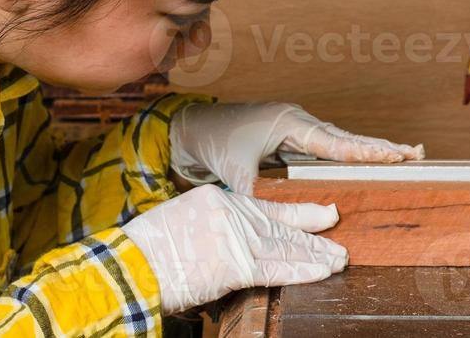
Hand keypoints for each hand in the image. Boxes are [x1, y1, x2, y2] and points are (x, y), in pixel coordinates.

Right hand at [123, 184, 346, 312]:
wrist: (130, 267)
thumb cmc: (146, 252)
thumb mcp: (180, 224)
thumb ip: (212, 229)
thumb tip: (231, 247)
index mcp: (215, 198)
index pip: (265, 206)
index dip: (296, 212)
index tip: (321, 214)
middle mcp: (229, 212)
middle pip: (280, 224)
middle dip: (312, 233)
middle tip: (338, 238)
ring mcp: (235, 237)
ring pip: (285, 246)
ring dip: (315, 255)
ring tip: (339, 259)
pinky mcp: (237, 264)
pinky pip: (278, 268)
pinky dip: (303, 270)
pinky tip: (323, 271)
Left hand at [169, 102, 424, 193]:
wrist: (193, 129)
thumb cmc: (214, 142)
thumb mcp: (237, 171)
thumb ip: (263, 193)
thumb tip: (286, 216)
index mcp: (289, 122)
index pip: (335, 141)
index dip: (365, 152)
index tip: (394, 155)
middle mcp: (298, 122)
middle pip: (347, 138)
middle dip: (380, 147)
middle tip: (415, 153)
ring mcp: (296, 130)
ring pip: (340, 143)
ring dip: (369, 150)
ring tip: (403, 156)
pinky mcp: (291, 141)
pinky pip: (327, 149)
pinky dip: (349, 155)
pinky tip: (366, 162)